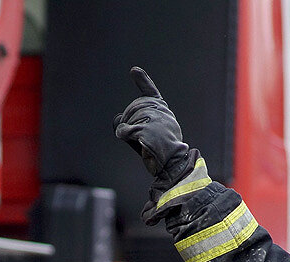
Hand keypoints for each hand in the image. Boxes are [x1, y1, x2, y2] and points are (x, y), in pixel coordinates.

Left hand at [113, 67, 190, 181]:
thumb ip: (130, 124)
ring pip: (130, 119)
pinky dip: (125, 135)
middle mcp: (161, 111)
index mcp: (162, 111)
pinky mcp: (148, 129)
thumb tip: (117, 118)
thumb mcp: (142, 134)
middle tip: (140, 137)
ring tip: (143, 141)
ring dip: (129, 131)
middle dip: (130, 121)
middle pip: (134, 108)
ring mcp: (156, 119)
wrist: (173, 163)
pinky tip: (133, 140)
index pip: (151, 92)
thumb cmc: (157, 150)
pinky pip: (126, 130)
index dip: (143, 81)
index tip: (134, 70)